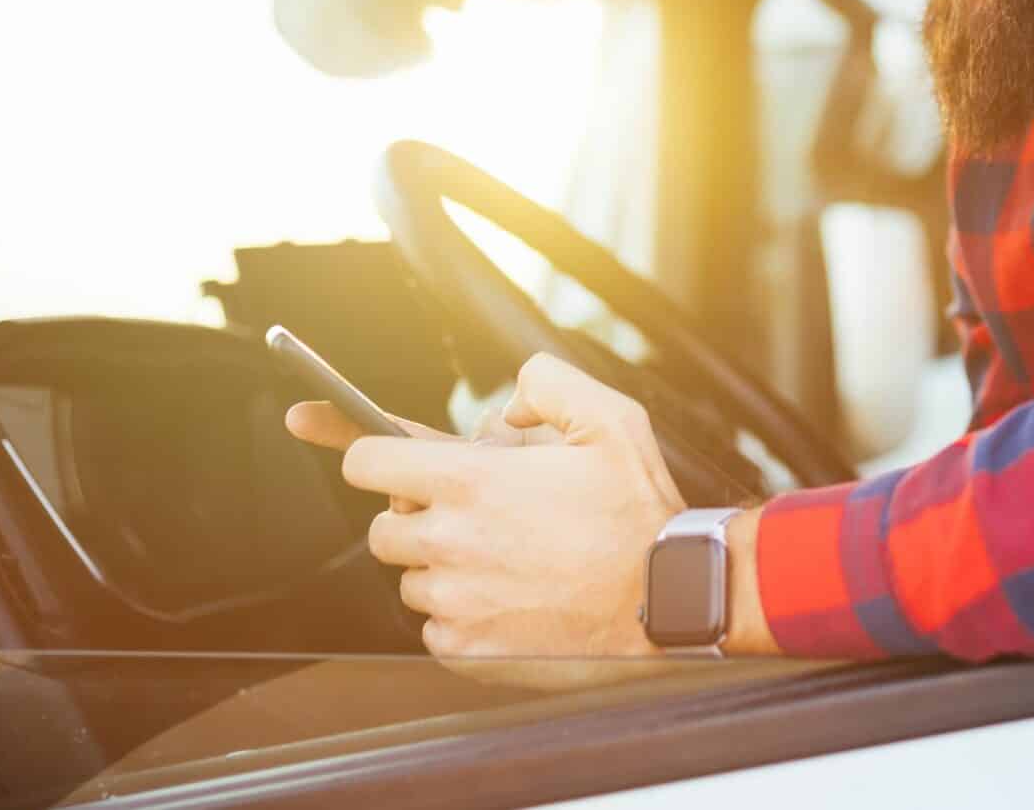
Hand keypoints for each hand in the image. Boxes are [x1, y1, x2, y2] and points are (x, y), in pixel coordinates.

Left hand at [334, 353, 686, 661]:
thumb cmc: (639, 515)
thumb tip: (507, 402)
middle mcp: (450, 542)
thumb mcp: (610, 418)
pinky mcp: (466, 650)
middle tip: (470, 517)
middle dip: (415, 517)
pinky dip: (460, 617)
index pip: (367, 461)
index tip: (391, 464)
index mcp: (471, 483)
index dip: (376, 456)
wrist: (665, 601)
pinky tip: (508, 601)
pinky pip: (434, 630)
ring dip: (441, 569)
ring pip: (410, 580)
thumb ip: (547, 384)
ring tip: (501, 561)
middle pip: (382, 528)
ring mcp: (454, 601)